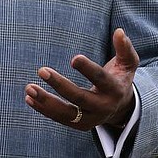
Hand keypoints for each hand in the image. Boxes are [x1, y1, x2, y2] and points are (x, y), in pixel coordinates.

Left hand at [24, 28, 138, 130]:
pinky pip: (60, 118)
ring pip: (66, 113)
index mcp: (115, 89)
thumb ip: (124, 47)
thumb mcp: (128, 62)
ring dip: (46, 101)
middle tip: (42, 70)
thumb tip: (119, 31)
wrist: (122, 106)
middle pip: (80, 98)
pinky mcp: (80, 125)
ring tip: (29, 88)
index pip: (100, 79)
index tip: (74, 58)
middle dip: (60, 85)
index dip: (88, 70)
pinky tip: (29, 98)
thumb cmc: (120, 76)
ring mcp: (91, 119)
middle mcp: (103, 107)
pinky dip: (43, 109)